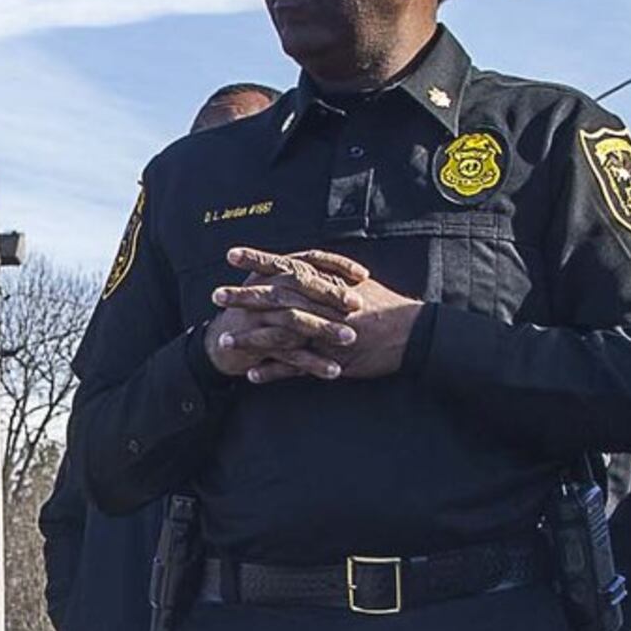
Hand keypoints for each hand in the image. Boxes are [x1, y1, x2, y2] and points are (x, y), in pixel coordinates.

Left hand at [208, 246, 419, 381]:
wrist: (415, 333)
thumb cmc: (388, 307)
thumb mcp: (358, 285)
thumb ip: (331, 276)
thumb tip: (309, 265)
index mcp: (328, 284)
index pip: (286, 266)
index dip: (258, 260)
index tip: (231, 254)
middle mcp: (323, 305)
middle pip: (276, 298)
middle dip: (244, 298)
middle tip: (215, 296)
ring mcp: (326, 333)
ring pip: (281, 335)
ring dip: (251, 338)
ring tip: (224, 341)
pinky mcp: (332, 360)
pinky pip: (298, 368)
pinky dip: (275, 372)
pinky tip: (253, 376)